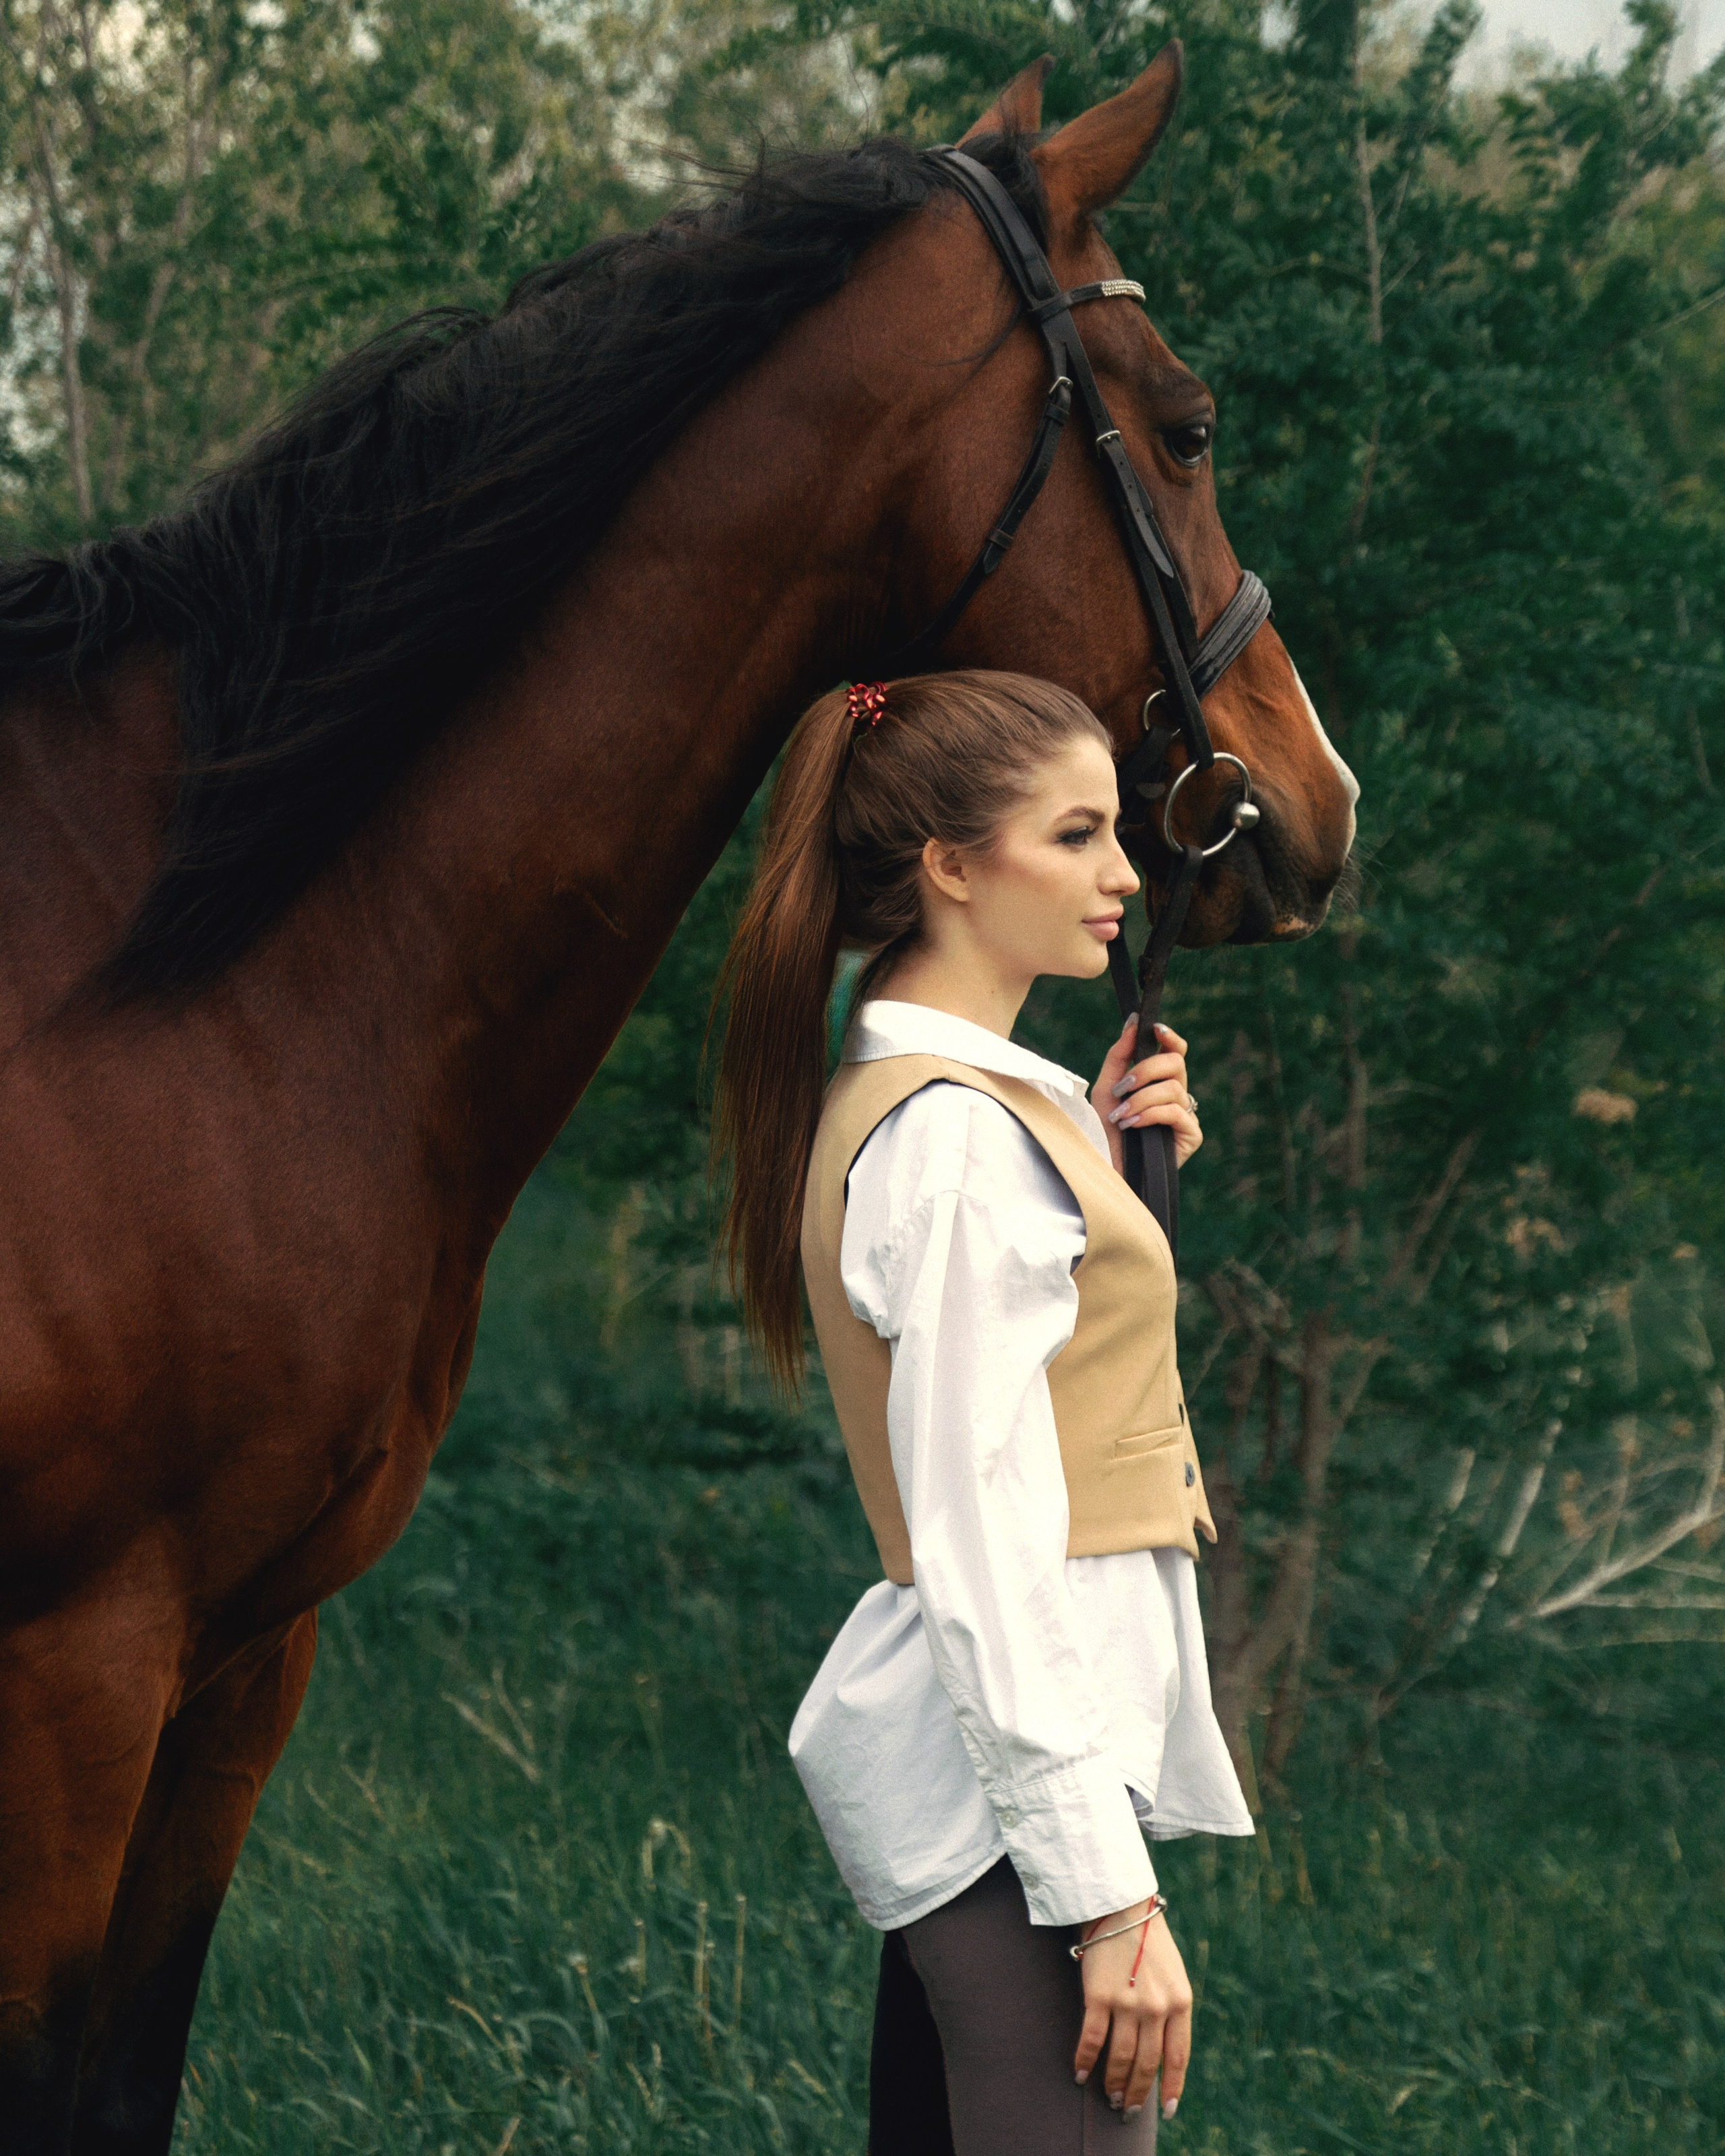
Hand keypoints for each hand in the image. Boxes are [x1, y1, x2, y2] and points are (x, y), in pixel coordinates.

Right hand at [1073, 1899, 1192, 2123]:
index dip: (1171, 2088)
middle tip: (1129, 2110)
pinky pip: (1092, 2039)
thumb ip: (1171, 2010)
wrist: (1121, 1905)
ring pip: (1121, 2058)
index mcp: (1180, 2002)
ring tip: (1110, 2097)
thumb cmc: (1148, 1941)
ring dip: (1114, 2083)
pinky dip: (1085, 2060)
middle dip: (1138, 2093)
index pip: (1177, 2058)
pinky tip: (1080, 2074)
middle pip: (1147, 2064)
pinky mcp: (1098, 1995)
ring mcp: (1127, 2002)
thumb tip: (1162, 2051)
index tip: (1168, 2111)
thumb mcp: (1173, 1975)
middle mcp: (1156, 2007)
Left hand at [1091, 1017, 1202, 1175]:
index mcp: (1159, 1081)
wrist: (1105, 1168)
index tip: (1155, 1029)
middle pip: (1176, 1063)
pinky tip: (1132, 1125)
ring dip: (1141, 1099)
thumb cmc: (1104, 1130)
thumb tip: (1133, 1021)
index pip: (1175, 1052)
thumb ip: (1119, 1055)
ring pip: (1173, 1088)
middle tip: (1122, 1087)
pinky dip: (1150, 1115)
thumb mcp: (1106, 1087)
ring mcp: (1185, 1115)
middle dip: (1146, 1070)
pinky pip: (1176, 1112)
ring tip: (1120, 1115)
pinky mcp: (1190, 1136)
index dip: (1170, 1038)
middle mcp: (1176, 1094)